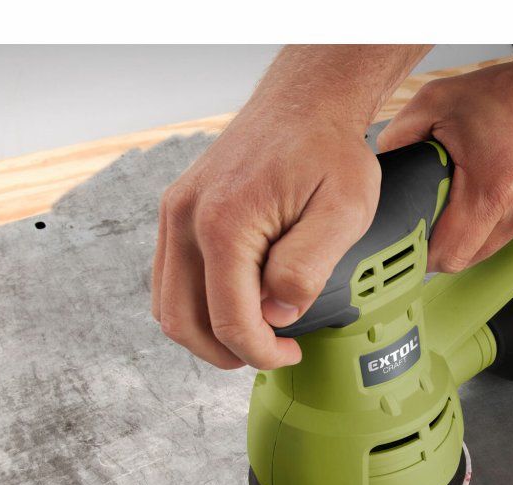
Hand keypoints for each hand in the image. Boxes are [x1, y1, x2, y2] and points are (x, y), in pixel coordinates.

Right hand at [151, 45, 428, 368]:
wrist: (306, 102)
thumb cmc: (328, 150)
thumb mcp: (344, 212)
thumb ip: (308, 268)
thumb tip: (277, 315)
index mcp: (225, 224)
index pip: (229, 321)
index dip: (262, 353)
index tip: (291, 354)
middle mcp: (186, 219)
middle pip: (182, 322)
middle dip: (227, 354)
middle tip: (270, 354)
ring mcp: (176, 214)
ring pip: (167, 305)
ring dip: (206, 334)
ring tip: (254, 336)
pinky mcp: (178, 211)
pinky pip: (171, 278)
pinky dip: (196, 305)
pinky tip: (236, 305)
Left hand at [377, 53, 512, 272]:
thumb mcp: (440, 101)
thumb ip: (400, 136)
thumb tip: (381, 168)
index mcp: (492, 190)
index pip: (448, 256)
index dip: (426, 253)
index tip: (418, 244)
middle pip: (470, 258)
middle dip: (452, 239)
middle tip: (446, 207)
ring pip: (496, 247)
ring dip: (482, 228)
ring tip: (486, 186)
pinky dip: (511, 218)